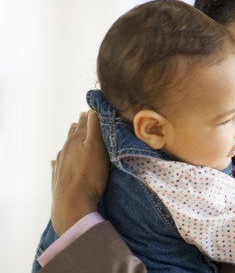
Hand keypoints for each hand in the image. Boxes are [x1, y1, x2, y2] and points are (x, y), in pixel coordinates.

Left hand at [50, 110, 108, 234]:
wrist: (72, 204)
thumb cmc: (89, 176)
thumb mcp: (97, 148)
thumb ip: (95, 127)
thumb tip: (92, 109)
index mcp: (75, 139)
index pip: (85, 120)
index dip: (92, 114)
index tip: (99, 109)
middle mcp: (66, 148)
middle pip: (74, 132)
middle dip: (82, 124)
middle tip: (89, 119)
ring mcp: (61, 163)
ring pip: (66, 146)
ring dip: (73, 139)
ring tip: (77, 135)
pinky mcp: (59, 177)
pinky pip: (58, 164)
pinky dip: (61, 159)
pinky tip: (56, 161)